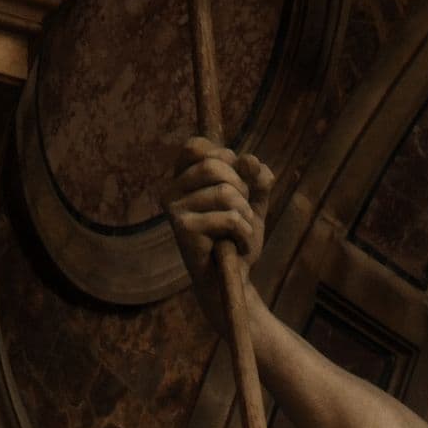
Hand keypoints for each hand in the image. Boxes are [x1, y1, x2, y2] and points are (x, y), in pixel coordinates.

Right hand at [165, 134, 271, 320]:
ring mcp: (174, 210)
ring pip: (225, 193)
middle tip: (242, 213)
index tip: (236, 183)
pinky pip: (229, 218)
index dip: (226, 159)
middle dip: (241, 189)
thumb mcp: (252, 202)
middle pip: (215, 167)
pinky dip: (244, 233)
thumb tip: (251, 162)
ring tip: (240, 232)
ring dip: (245, 215)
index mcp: (181, 178)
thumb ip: (257, 178)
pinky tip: (238, 246)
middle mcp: (171, 191)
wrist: (230, 281)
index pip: (198, 146)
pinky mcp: (184, 230)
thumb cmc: (236, 239)